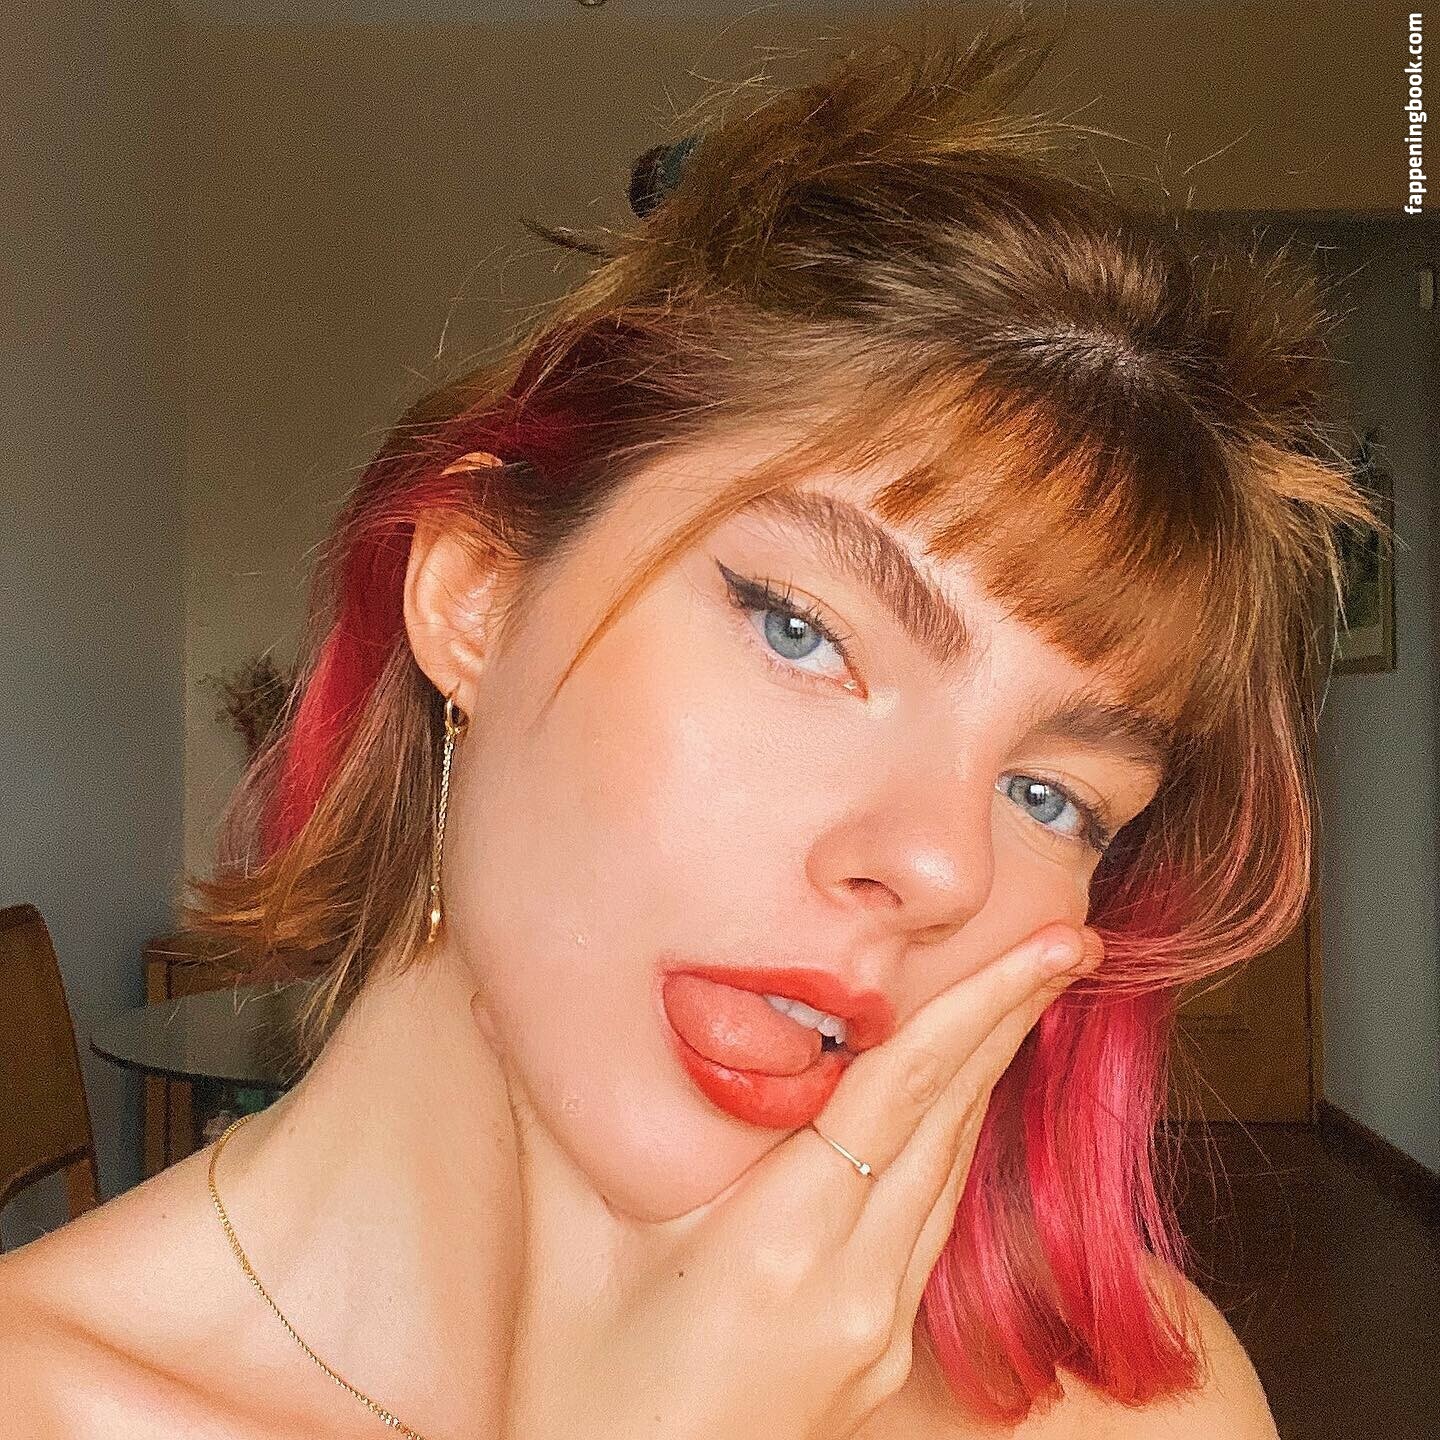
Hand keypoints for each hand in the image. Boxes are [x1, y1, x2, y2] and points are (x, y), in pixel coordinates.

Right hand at [501, 921, 1103, 1439]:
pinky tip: (956, 1100)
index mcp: (778, 1251)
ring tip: (1024, 995)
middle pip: (951, 1122)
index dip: (975, 1008)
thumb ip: (562, 1124)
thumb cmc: (582, 1407)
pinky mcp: (883, 1351)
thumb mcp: (564, 1255)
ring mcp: (880, 1328)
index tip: (1043, 946)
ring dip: (990, 1075)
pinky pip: (934, 1221)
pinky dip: (954, 1141)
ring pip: (953, 1172)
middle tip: (1062, 941)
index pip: (900, 1097)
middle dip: (1009, 1019)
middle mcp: (855, 1288)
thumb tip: (518, 1011)